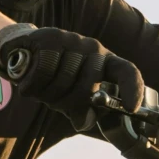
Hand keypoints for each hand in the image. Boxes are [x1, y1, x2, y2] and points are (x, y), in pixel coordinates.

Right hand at [0, 22, 145, 122]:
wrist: (26, 54)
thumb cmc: (56, 80)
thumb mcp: (72, 100)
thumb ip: (83, 112)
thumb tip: (82, 122)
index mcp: (107, 64)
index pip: (127, 72)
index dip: (132, 89)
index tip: (131, 108)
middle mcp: (95, 49)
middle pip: (86, 87)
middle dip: (66, 102)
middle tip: (53, 101)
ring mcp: (74, 40)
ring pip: (63, 79)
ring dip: (47, 94)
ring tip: (40, 89)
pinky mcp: (51, 37)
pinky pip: (44, 70)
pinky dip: (33, 85)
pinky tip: (28, 84)